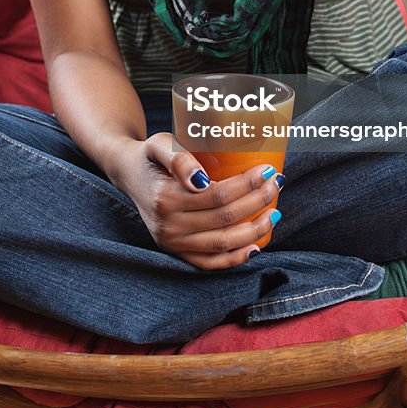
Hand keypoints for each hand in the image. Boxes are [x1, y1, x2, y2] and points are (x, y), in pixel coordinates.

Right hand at [110, 133, 282, 268]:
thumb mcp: (159, 145)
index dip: (247, 184)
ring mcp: (172, 244)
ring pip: (222, 244)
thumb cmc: (150, 156)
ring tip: (275, 212)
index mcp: (165, 199)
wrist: (129, 174)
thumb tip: (200, 180)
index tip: (268, 169)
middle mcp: (168, 226)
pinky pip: (210, 263)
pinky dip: (236, 258)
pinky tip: (256, 245)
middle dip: (258, 201)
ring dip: (255, 230)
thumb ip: (178, 158)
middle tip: (277, 182)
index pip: (217, 195)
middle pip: (225, 218)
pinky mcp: (177, 253)